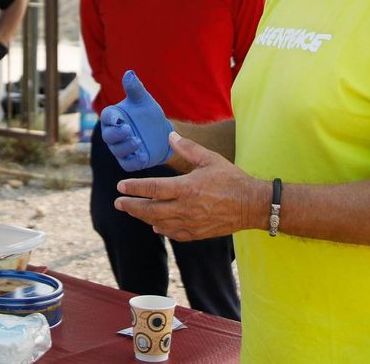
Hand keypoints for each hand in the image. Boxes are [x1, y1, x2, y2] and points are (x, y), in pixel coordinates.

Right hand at [99, 70, 171, 170]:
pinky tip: (143, 155)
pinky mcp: (129, 161)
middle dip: (116, 134)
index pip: (107, 117)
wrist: (161, 132)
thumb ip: (135, 88)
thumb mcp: (143, 100)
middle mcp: (112, 134)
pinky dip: (134, 161)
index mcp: (113, 117)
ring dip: (126, 147)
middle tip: (128, 129)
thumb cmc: (147, 113)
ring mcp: (120, 148)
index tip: (120, 117)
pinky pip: (127, 164)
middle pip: (108, 136)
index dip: (112, 118)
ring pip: (117, 150)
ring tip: (138, 141)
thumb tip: (129, 73)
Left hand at [113, 134, 263, 239]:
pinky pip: (174, 233)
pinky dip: (162, 229)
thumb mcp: (210, 159)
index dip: (134, 188)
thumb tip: (170, 136)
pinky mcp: (198, 233)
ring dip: (143, 217)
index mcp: (186, 187)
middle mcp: (185, 207)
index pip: (153, 188)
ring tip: (132, 211)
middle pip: (150, 209)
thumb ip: (188, 148)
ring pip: (159, 223)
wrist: (251, 205)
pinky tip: (156, 226)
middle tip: (118, 203)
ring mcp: (191, 223)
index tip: (120, 187)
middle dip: (132, 206)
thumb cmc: (231, 179)